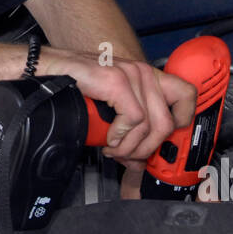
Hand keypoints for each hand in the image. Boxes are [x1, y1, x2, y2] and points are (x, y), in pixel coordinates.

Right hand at [38, 48, 196, 168]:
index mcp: (145, 77)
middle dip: (147, 149)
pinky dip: (120, 137)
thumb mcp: (109, 110)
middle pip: (168, 122)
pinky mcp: (117, 81)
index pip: (187, 96)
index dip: (181, 124)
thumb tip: (141, 161)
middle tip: (127, 156)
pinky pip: (133, 120)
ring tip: (112, 149)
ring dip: (130, 147)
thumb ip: (130, 131)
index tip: (160, 142)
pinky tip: (107, 139)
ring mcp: (131, 74)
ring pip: (151, 126)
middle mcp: (143, 72)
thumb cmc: (73, 88)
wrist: (45, 72)